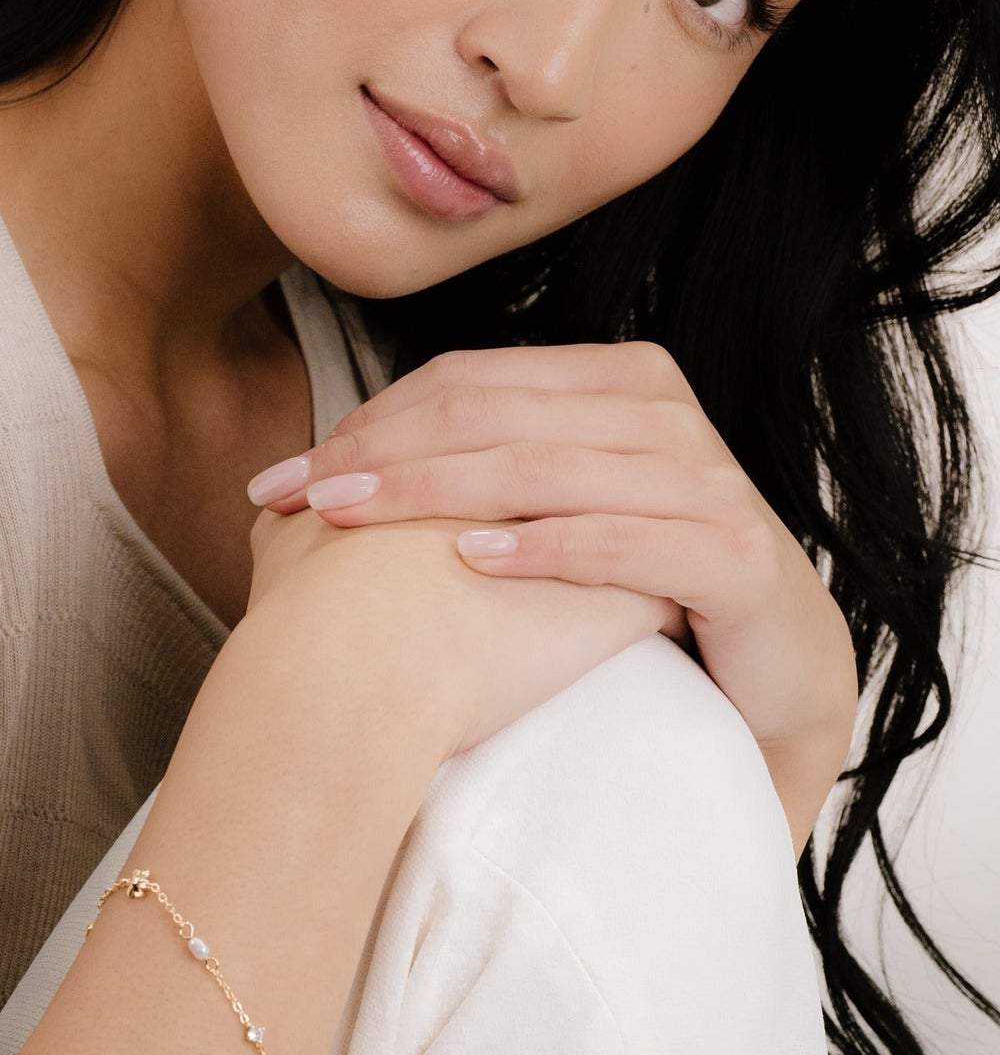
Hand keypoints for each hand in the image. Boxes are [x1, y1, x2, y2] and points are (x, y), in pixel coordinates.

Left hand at [247, 343, 859, 841]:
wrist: (775, 673)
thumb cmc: (639, 591)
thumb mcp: (553, 514)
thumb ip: (481, 471)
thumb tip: (340, 467)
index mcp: (613, 382)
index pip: (467, 381)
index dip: (366, 421)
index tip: (279, 481)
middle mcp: (661, 412)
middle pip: (492, 415)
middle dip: (379, 454)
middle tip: (294, 499)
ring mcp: (705, 478)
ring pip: (545, 465)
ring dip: (436, 489)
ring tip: (349, 519)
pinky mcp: (737, 555)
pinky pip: (625, 539)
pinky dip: (546, 545)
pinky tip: (472, 559)